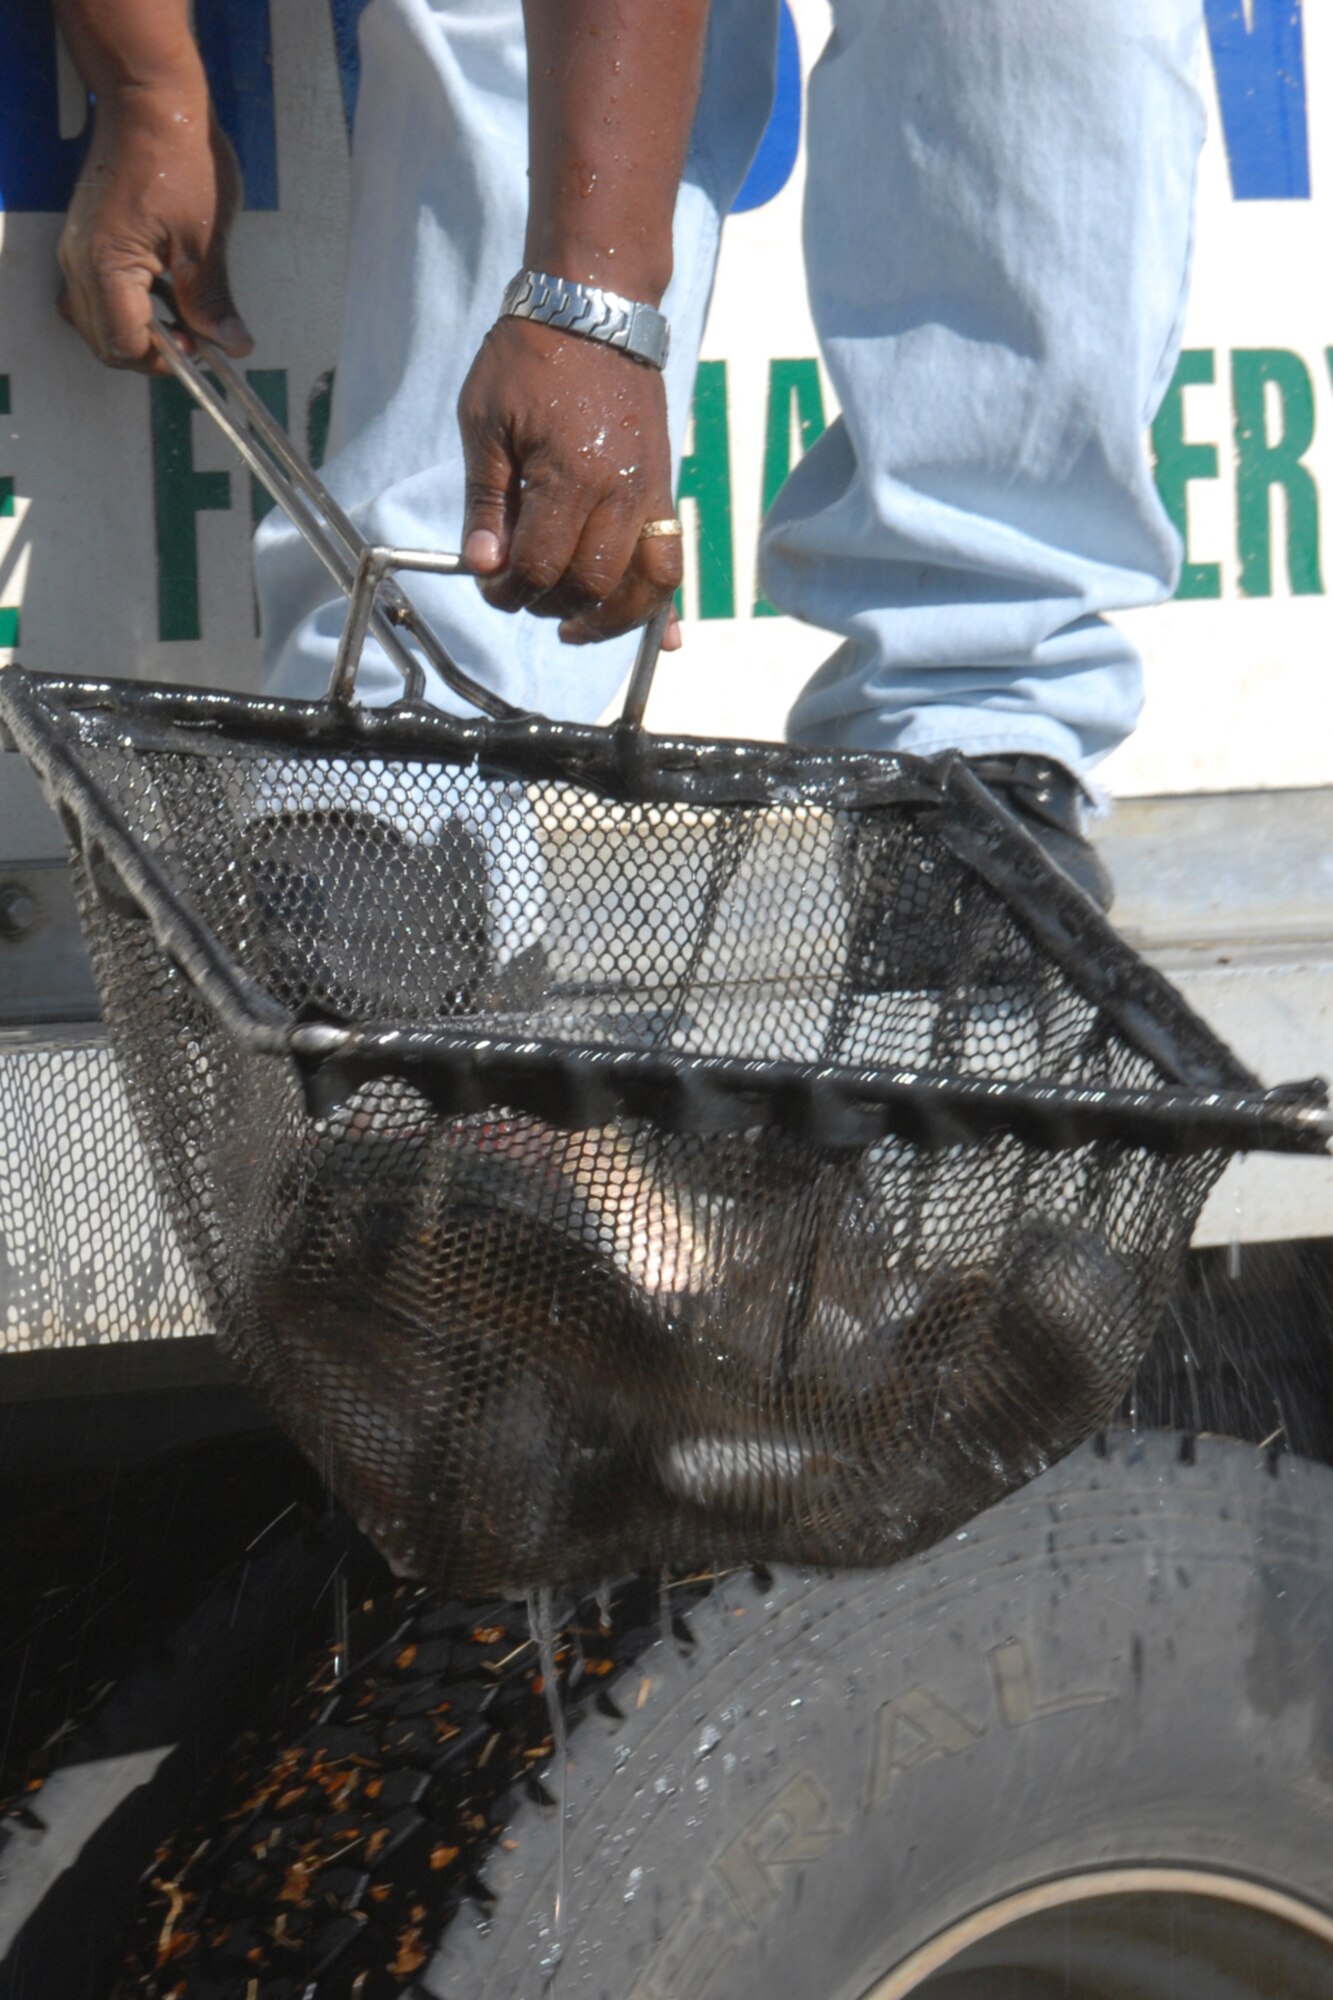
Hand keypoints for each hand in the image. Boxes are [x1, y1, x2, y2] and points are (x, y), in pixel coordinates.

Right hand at [58, 81, 252, 371]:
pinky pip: (94, 291)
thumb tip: (232, 345)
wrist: (150, 99)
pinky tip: (164, 287)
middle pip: (104, 341)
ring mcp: (76, 248)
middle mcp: (79, 262)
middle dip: (151, 351)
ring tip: (182, 312)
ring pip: (95, 320)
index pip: (123, 346)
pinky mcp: (84, 236)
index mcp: (107, 267)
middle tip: (195, 338)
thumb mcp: (205, 239)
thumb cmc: (179, 156)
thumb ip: (212, 300)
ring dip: (138, 329)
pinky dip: (128, 303)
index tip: (200, 352)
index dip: (165, 361)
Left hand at [458, 318, 682, 647]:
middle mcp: (618, 493)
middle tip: (523, 595)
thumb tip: (484, 566)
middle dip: (550, 605)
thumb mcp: (485, 423)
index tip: (490, 583)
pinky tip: (667, 642)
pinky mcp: (664, 491)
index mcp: (568, 476)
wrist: (594, 308)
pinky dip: (667, 606)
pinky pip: (674, 562)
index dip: (508, 589)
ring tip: (577, 627)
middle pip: (590, 585)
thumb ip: (486, 502)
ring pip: (644, 587)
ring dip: (611, 620)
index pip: (539, 566)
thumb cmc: (530, 358)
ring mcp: (649, 494)